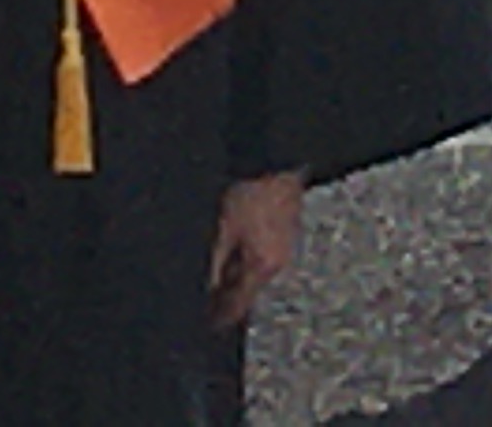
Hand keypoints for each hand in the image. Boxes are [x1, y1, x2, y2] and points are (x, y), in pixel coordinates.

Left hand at [209, 170, 303, 327]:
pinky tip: (235, 247)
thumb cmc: (251, 195)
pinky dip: (247, 260)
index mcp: (262, 267)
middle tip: (206, 295)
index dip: (220, 318)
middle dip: (227, 294)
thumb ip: (216, 265)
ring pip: (255, 275)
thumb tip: (208, 292)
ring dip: (236, 275)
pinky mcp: (286, 236)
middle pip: (247, 291)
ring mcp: (284, 250)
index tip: (207, 325)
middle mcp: (277, 264)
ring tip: (218, 266)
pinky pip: (262, 259)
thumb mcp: (224, 230)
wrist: (278, 166)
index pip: (239, 306)